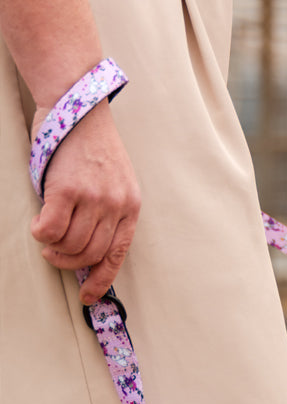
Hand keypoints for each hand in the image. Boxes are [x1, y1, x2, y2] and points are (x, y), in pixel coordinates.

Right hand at [31, 98, 139, 305]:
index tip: (89, 297)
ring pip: (72, 244)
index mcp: (130, 207)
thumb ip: (104, 213)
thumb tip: (86, 248)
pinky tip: (38, 229)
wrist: (76, 104)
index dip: (101, 280)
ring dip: (55, 250)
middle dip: (70, 264)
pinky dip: (42, 234)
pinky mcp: (68, 189)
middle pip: (92, 254)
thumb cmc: (88, 145)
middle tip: (55, 258)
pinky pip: (53, 228)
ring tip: (47, 242)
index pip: (118, 255)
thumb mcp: (111, 182)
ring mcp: (94, 198)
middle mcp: (116, 205)